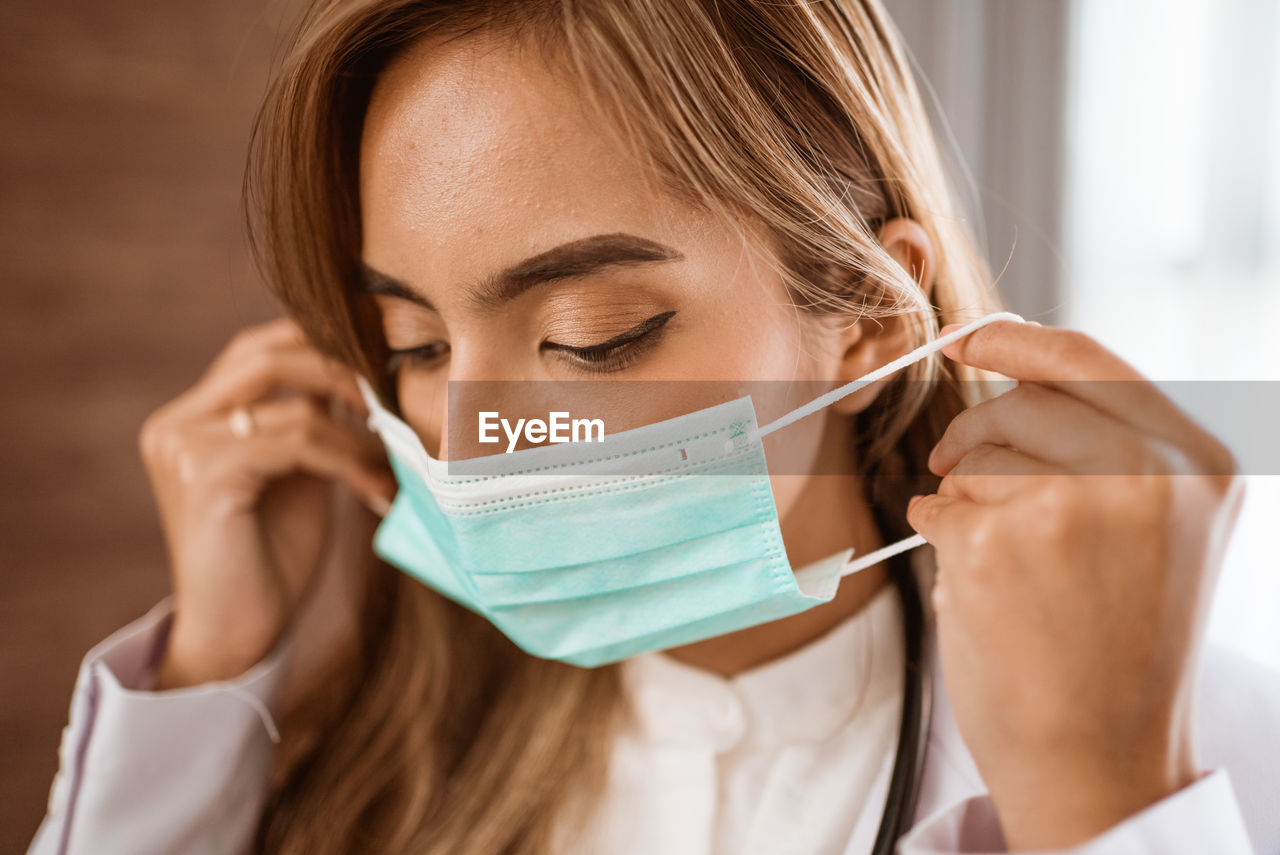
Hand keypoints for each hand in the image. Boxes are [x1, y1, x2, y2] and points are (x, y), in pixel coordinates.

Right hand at [139, 317, 396, 687]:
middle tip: (397, 397)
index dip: (326, 343)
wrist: (236, 636)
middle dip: (345, 368)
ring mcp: (184, 446)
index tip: (388, 361)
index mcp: (195, 415)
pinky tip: (377, 488)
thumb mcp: (297, 472)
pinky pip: (299, 441)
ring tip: (396, 455)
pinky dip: (349, 459)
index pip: (262, 346)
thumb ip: (313, 420)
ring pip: (295, 401)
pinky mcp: (205, 476)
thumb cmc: (271, 558)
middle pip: (272, 353)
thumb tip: (366, 372)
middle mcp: (178, 422)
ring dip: (360, 428)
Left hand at [905, 320, 1245, 849]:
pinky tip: (977, 582)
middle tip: (957, 468)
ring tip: (999, 556)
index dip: (1017, 342)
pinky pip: (937, 506)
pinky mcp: (998, 543)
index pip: (1090, 361)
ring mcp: (1071, 504)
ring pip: (975, 452)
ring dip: (962, 492)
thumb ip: (1111, 449)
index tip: (967, 338)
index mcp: (1196, 461)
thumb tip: (1010, 372)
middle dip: (976, 433)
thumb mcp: (1162, 531)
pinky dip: (937, 534)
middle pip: (1022, 402)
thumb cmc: (1118, 648)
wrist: (1101, 757)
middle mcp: (1145, 473)